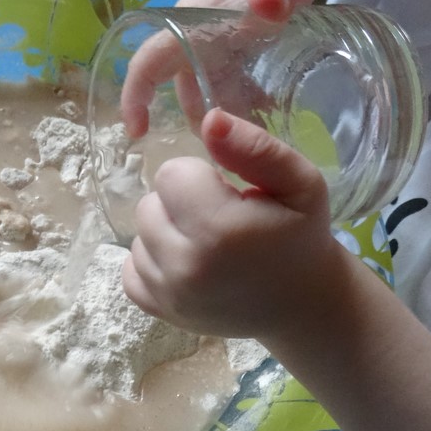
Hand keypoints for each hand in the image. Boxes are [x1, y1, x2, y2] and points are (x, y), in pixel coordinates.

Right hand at [121, 0, 323, 137]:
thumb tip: (267, 1)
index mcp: (190, 26)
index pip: (149, 63)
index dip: (134, 97)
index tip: (138, 133)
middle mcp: (196, 43)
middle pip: (187, 92)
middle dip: (207, 121)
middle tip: (237, 146)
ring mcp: (216, 51)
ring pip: (212, 96)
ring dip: (231, 116)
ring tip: (261, 129)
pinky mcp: (237, 57)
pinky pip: (233, 90)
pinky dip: (248, 104)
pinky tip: (271, 109)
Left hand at [122, 108, 337, 339]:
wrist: (300, 304)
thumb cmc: (300, 237)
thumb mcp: (299, 183)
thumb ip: (254, 147)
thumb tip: (210, 119)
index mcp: (219, 230)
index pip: (169, 174)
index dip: (198, 177)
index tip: (227, 195)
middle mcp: (185, 266)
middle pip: (148, 205)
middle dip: (178, 205)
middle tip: (216, 220)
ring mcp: (167, 294)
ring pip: (138, 235)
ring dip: (165, 233)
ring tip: (205, 245)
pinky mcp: (157, 310)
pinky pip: (130, 269)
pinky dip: (153, 263)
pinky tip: (186, 264)